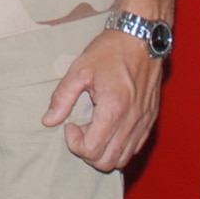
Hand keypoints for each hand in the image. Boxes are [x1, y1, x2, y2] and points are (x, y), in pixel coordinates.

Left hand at [42, 29, 165, 171]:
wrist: (141, 37)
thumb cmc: (110, 51)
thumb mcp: (79, 69)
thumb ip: (62, 98)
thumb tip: (48, 121)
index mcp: (113, 108)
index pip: (92, 150)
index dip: (74, 143)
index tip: (70, 125)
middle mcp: (132, 120)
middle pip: (107, 162)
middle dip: (87, 152)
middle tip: (80, 130)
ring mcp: (144, 121)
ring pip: (123, 159)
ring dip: (104, 152)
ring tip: (94, 129)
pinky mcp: (151, 119)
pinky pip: (135, 147)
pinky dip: (119, 147)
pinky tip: (109, 128)